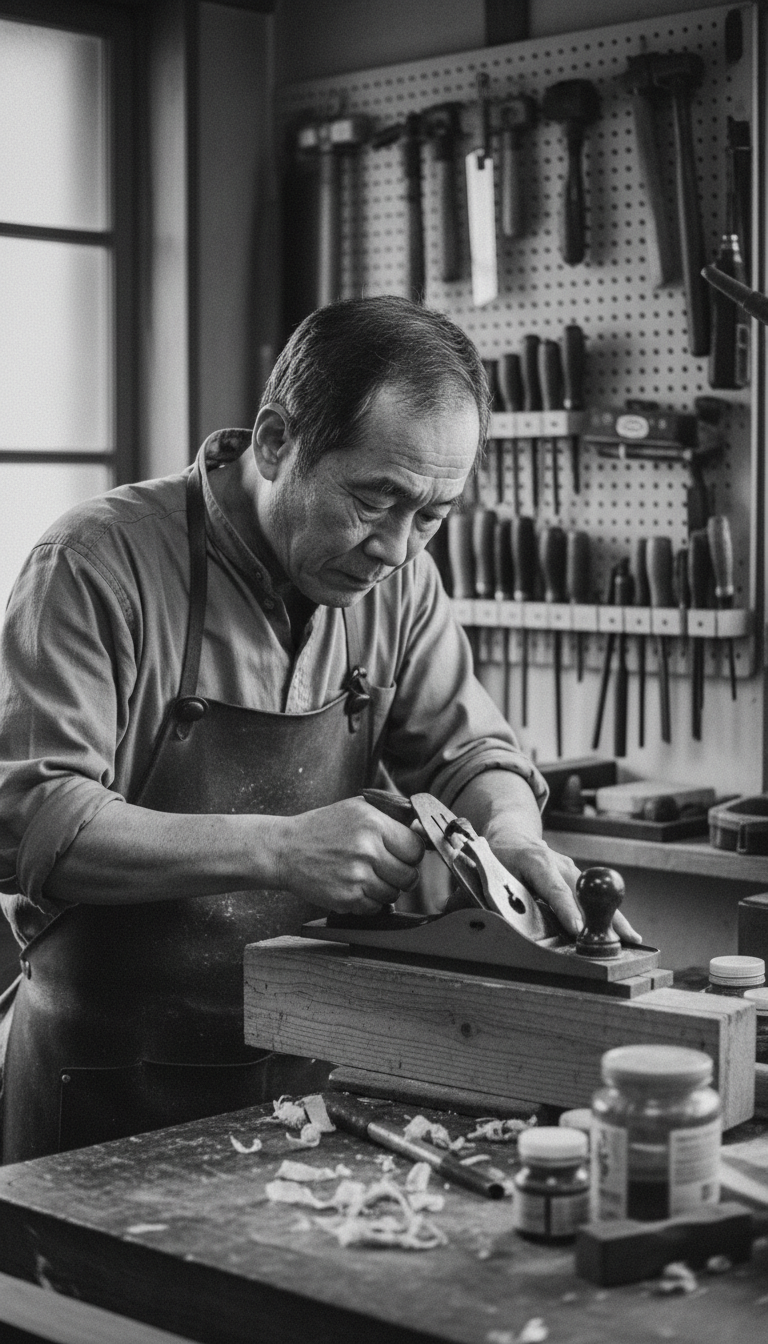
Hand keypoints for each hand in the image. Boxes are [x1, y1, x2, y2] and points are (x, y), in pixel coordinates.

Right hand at [275, 796, 425, 914]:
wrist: (286, 850)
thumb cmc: (324, 828)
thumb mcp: (357, 808)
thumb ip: (392, 815)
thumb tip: (423, 827)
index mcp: (373, 823)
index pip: (416, 848)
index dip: (411, 854)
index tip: (401, 854)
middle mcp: (367, 849)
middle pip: (409, 876)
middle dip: (400, 874)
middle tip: (383, 867)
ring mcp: (357, 876)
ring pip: (393, 894)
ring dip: (383, 889)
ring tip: (364, 875)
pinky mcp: (347, 898)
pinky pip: (375, 907)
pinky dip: (368, 901)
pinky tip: (353, 885)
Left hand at [483, 821, 640, 943]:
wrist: (511, 833)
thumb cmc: (498, 857)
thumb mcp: (490, 875)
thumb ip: (499, 899)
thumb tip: (506, 927)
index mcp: (536, 860)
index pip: (555, 890)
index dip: (567, 911)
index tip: (578, 930)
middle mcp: (559, 863)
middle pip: (585, 893)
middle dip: (603, 917)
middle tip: (619, 940)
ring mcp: (571, 870)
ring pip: (596, 896)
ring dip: (613, 918)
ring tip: (632, 940)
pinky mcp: (577, 878)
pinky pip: (595, 898)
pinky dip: (609, 915)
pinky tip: (623, 933)